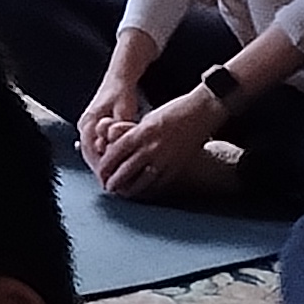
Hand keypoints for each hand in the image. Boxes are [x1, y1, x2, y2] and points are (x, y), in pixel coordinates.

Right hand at [74, 70, 149, 175]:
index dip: (101, 169)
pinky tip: (115, 166)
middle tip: (115, 186)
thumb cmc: (122, 90)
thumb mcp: (124, 108)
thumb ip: (119, 127)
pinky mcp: (95, 126)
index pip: (90, 153)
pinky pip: (98, 146)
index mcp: (88, 122)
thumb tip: (117, 145)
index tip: (111, 181)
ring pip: (94, 152)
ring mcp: (88, 126)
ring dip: (105, 165)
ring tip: (117, 179)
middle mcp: (84, 126)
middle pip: (90, 156)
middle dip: (102, 171)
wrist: (120, 73)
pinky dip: (106, 156)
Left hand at [85, 88, 219, 200]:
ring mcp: (165, 159)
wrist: (202, 110)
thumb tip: (119, 148)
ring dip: (129, 189)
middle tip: (108, 186)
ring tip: (123, 193)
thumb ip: (133, 134)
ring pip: (141, 181)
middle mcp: (151, 147)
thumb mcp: (148, 119)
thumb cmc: (174, 111)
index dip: (105, 166)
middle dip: (113, 181)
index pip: (115, 154)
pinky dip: (148, 189)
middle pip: (124, 170)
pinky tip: (143, 192)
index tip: (100, 173)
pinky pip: (159, 183)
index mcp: (141, 132)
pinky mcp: (177, 166)